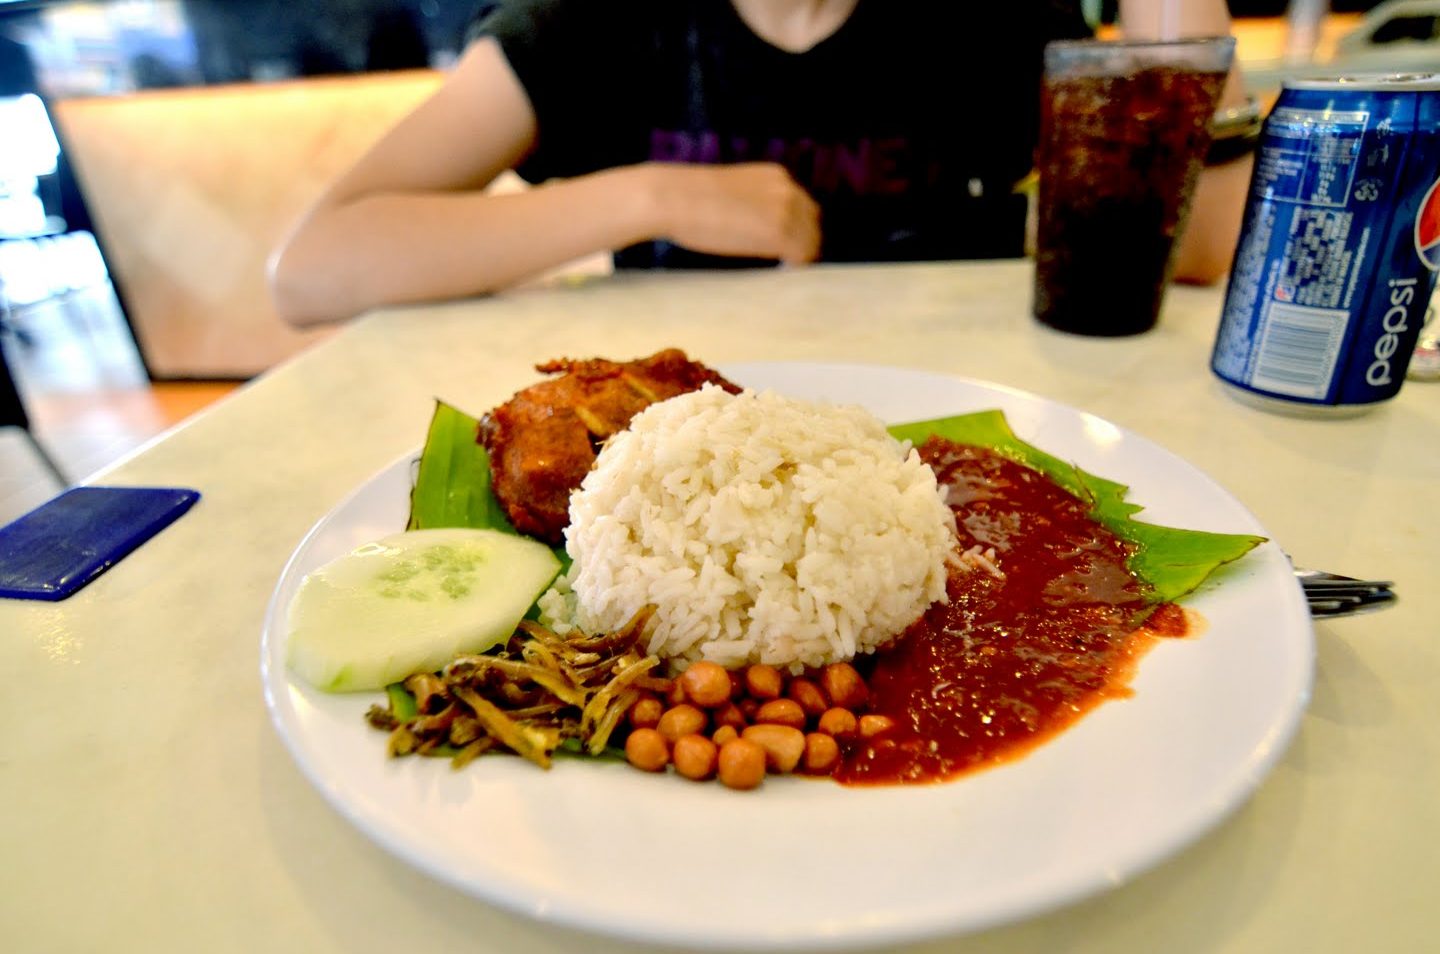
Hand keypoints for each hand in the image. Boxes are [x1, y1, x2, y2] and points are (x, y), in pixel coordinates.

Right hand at [645, 162, 820, 263]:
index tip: (781, 248)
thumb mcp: (732, 192)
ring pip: (812, 242)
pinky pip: (802, 257)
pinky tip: (775, 272)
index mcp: (777, 176)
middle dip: (801, 243)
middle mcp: (788, 189)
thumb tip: (758, 230)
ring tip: (776, 269)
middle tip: (782, 263)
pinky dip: (793, 268)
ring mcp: (786, 210)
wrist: (673, 198)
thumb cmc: (689, 199)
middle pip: (813, 224)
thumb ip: (753, 204)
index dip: (796, 230)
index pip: (804, 207)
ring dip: (797, 257)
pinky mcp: (779, 232)